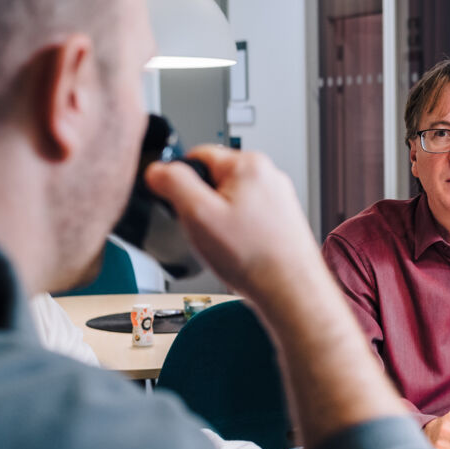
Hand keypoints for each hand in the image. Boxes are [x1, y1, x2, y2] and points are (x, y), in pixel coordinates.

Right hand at [144, 146, 321, 301]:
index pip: (197, 155)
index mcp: (249, 164)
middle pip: (215, 180)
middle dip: (203, 204)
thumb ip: (173, 183)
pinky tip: (242, 253)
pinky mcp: (283, 221)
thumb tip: (158, 169)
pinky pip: (248, 220)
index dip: (179, 180)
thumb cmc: (254, 258)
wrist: (291, 294)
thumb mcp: (198, 215)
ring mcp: (279, 199)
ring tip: (229, 247)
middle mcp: (269, 176)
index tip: (178, 204)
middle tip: (207, 232)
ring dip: (221, 222)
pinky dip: (240, 235)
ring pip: (232, 202)